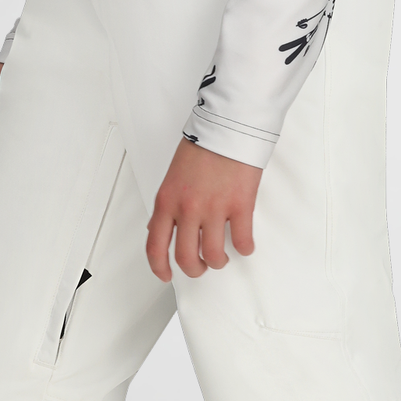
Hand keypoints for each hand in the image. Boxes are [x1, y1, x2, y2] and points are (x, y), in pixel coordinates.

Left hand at [146, 139, 260, 281]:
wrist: (228, 126)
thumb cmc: (202, 146)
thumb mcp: (172, 177)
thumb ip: (166, 205)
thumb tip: (158, 227)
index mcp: (167, 201)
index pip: (155, 246)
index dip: (159, 267)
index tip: (166, 275)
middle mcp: (188, 209)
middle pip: (186, 257)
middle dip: (194, 269)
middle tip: (201, 266)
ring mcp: (214, 208)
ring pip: (213, 255)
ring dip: (218, 261)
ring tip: (222, 257)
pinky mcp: (240, 205)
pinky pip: (242, 240)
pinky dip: (244, 248)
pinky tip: (244, 245)